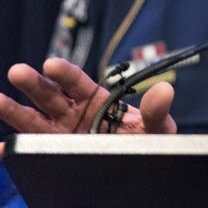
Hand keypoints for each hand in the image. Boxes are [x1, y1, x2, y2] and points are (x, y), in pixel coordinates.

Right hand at [0, 58, 175, 153]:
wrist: (140, 169)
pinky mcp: (52, 155)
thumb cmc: (147, 143)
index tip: (51, 64)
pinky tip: (2, 147)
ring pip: (33, 120)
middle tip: (19, 71)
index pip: (77, 82)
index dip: (64, 72)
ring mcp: (60, 134)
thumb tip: (165, 90)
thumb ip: (157, 111)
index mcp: (96, 99)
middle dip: (35, 83)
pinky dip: (12, 150)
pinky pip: (29, 152)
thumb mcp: (156, 128)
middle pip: (50, 95)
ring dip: (14, 110)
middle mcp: (73, 113)